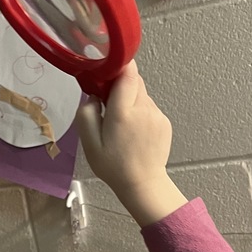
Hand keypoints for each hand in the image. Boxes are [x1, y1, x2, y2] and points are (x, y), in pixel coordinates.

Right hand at [74, 61, 172, 198]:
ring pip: (142, 93)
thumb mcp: (89, 144)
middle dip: (120, 86)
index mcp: (123, 113)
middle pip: (134, 80)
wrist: (143, 184)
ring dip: (130, 101)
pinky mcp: (164, 121)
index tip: (105, 73)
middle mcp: (144, 110)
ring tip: (122, 124)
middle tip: (108, 105)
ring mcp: (157, 115)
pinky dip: (140, 112)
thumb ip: (86, 114)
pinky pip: (149, 106)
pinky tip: (134, 131)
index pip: (127, 72)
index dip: (117, 67)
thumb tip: (93, 95)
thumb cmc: (114, 167)